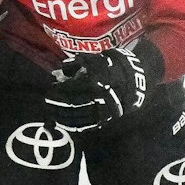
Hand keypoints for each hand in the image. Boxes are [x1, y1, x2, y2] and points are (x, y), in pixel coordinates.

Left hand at [45, 46, 161, 131]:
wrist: (137, 78)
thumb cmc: (114, 66)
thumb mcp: (96, 58)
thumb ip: (78, 63)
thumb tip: (62, 70)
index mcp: (93, 81)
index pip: (68, 89)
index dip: (57, 90)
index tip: (51, 88)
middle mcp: (96, 97)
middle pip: (70, 104)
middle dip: (56, 104)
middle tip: (48, 102)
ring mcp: (101, 110)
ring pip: (77, 117)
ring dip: (62, 116)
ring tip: (53, 114)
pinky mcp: (105, 118)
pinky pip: (86, 125)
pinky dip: (73, 125)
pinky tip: (65, 123)